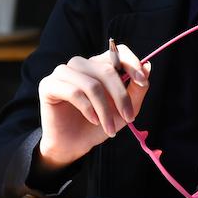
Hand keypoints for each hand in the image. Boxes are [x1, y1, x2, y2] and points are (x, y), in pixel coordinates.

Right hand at [36, 45, 150, 170]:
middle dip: (121, 97)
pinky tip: (93, 120)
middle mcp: (80, 64)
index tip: (142, 82)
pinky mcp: (49, 85)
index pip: (116, 51)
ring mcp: (62, 72)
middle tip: (128, 118)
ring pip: (92, 84)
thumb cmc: (97, 126)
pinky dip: (88, 108)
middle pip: (106, 70)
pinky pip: (74, 92)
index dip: (131, 63)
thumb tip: (148, 66)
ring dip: (104, 109)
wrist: (73, 146)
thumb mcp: (123, 110)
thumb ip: (136, 90)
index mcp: (97, 65)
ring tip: (109, 128)